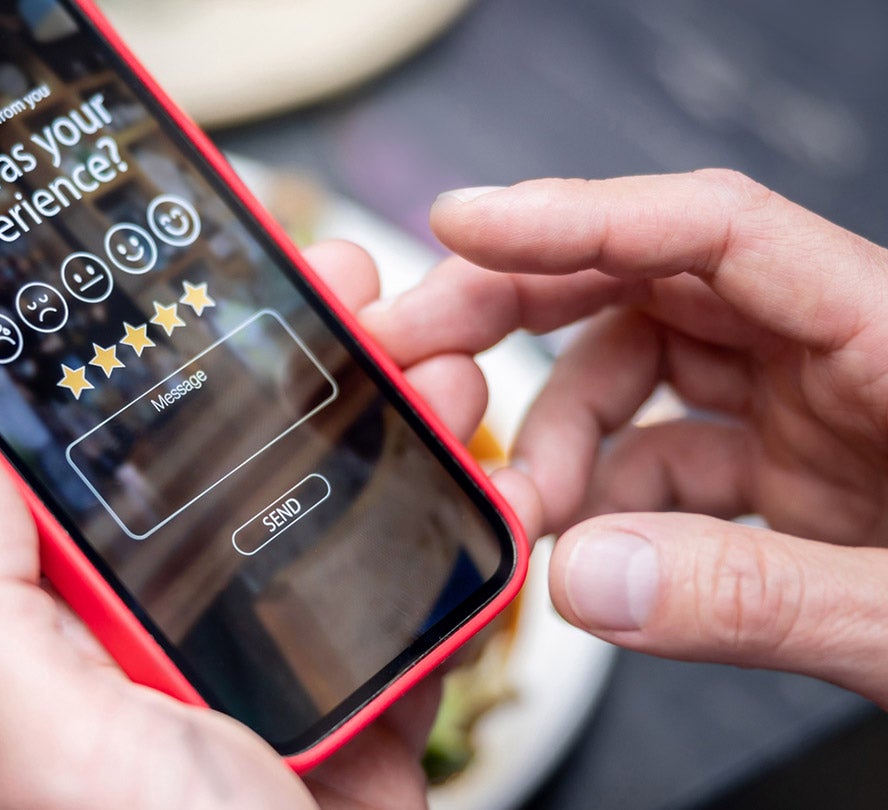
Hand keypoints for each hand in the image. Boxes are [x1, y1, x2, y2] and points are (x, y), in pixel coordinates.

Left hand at [0, 243, 538, 808]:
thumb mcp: (50, 729)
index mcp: (87, 620)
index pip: (99, 454)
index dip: (133, 349)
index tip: (182, 260)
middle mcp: (178, 628)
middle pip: (236, 457)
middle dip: (299, 358)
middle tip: (347, 281)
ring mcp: (283, 660)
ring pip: (339, 506)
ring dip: (394, 421)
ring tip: (437, 356)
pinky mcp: (373, 698)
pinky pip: (421, 595)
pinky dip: (461, 533)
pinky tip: (487, 474)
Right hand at [366, 170, 887, 704]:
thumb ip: (763, 597)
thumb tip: (587, 580)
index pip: (716, 233)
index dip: (579, 214)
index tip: (461, 226)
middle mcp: (844, 356)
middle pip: (653, 281)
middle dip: (523, 307)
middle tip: (422, 348)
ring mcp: (816, 414)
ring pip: (644, 371)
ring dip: (559, 431)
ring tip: (519, 505)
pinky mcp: (795, 475)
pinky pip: (667, 457)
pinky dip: (605, 497)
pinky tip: (582, 547)